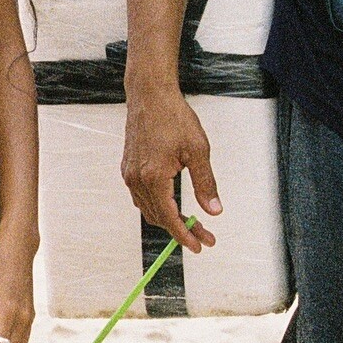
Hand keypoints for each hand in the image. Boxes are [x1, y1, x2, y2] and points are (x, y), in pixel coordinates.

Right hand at [122, 80, 220, 250]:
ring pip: (147, 209)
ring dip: (168, 219)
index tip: (200, 246)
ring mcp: (129, 174)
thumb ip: (205, 183)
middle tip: (204, 236)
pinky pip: (140, 197)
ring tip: (190, 223)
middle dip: (181, 230)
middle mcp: (137, 179)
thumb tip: (215, 211)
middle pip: (158, 217)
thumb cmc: (174, 118)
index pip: (169, 217)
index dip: (185, 236)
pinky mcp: (128, 167)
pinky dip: (156, 206)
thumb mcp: (198, 151)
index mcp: (154, 178)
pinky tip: (170, 203)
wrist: (149, 96)